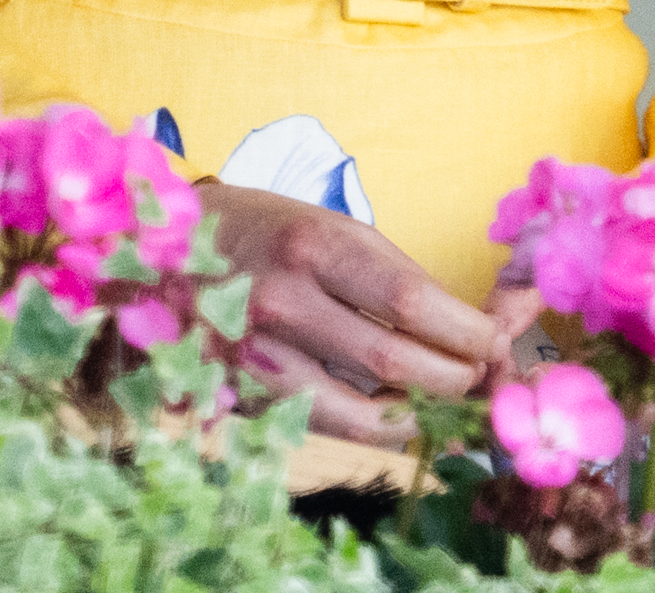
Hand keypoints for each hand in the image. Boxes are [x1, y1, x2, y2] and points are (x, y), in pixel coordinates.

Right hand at [196, 184, 508, 448]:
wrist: (160, 251)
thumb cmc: (261, 231)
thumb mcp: (325, 225)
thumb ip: (393, 275)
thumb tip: (476, 325)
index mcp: (311, 243)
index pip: (414, 301)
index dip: (469, 332)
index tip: (493, 338)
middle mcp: (285, 301)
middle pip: (400, 363)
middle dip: (459, 378)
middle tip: (481, 374)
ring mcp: (263, 357)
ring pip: (370, 415)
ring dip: (425, 413)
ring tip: (445, 397)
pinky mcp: (250, 398)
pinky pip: (334, 429)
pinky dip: (378, 427)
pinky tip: (395, 410)